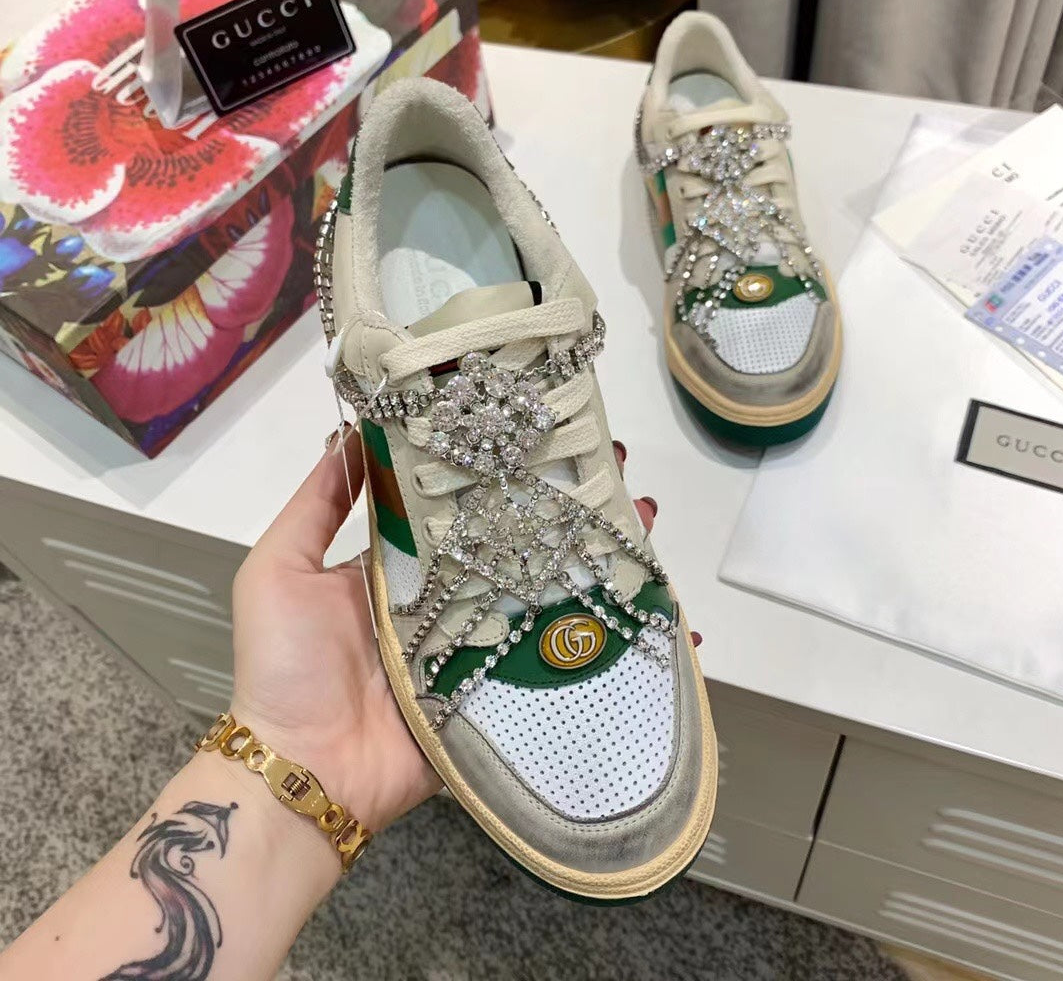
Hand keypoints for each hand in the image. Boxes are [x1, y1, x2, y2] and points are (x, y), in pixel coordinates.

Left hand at [228, 428, 669, 833]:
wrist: (307, 773)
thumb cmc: (285, 665)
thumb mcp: (279, 570)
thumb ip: (315, 506)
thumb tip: (350, 431)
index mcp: (399, 561)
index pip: (454, 500)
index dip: (493, 465)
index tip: (535, 425)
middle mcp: (445, 592)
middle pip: (511, 536)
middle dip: (560, 500)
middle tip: (615, 464)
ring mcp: (478, 637)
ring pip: (541, 584)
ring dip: (591, 550)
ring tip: (644, 514)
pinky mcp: (499, 681)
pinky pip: (549, 648)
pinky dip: (597, 626)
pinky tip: (647, 597)